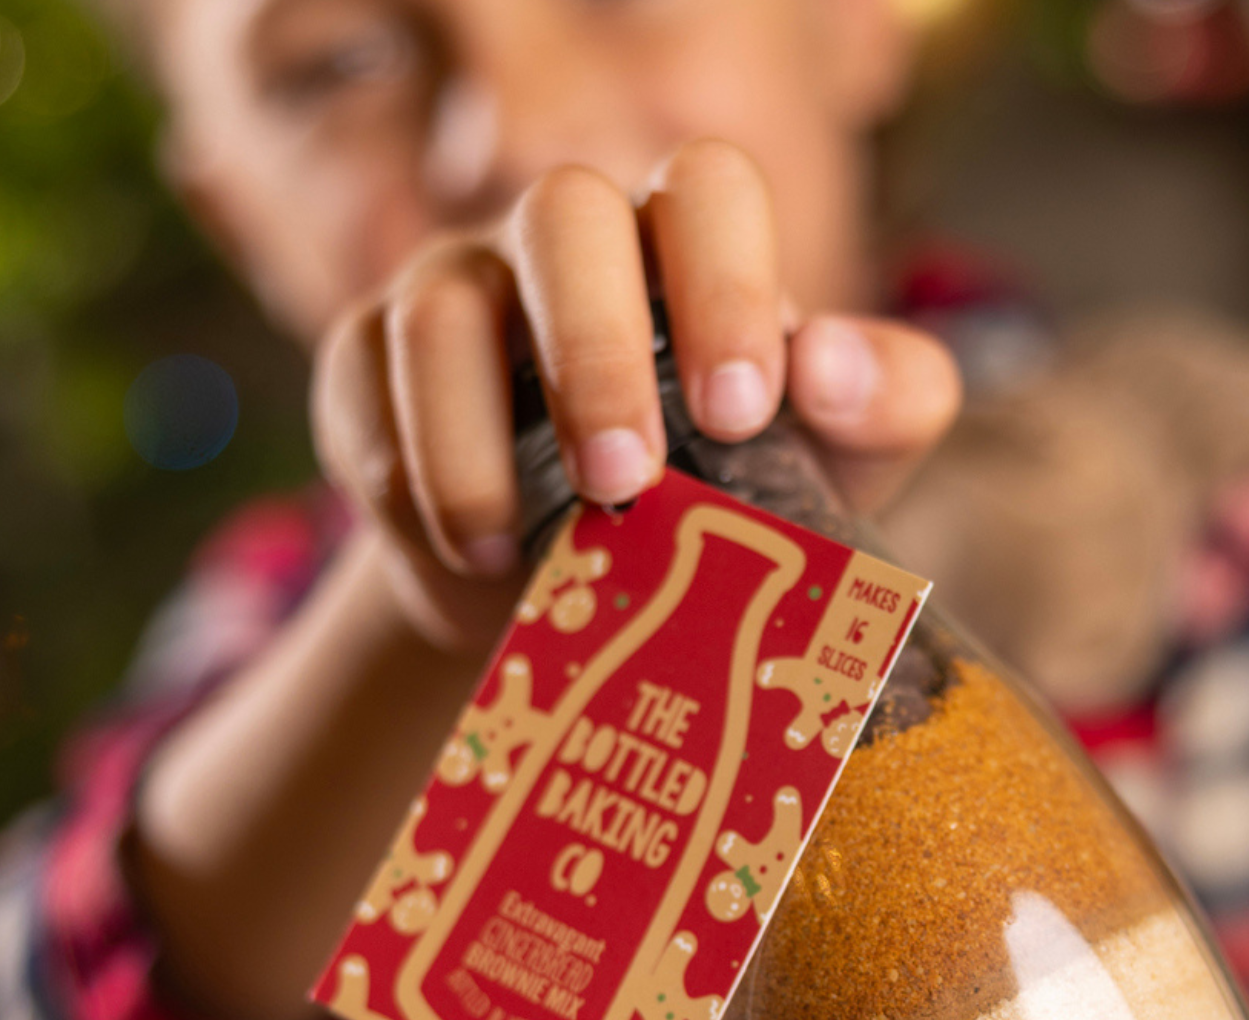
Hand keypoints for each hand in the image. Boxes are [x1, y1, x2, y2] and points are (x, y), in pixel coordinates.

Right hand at [312, 138, 962, 650]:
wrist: (588, 601)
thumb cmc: (729, 510)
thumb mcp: (835, 471)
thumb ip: (883, 405)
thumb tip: (835, 367)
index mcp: (684, 249)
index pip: (707, 189)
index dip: (726, 281)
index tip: (744, 408)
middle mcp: (565, 248)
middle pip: (562, 215)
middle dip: (595, 352)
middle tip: (629, 478)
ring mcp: (455, 297)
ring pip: (438, 310)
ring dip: (475, 435)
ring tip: (527, 550)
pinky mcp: (366, 371)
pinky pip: (366, 400)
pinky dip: (413, 489)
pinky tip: (473, 561)